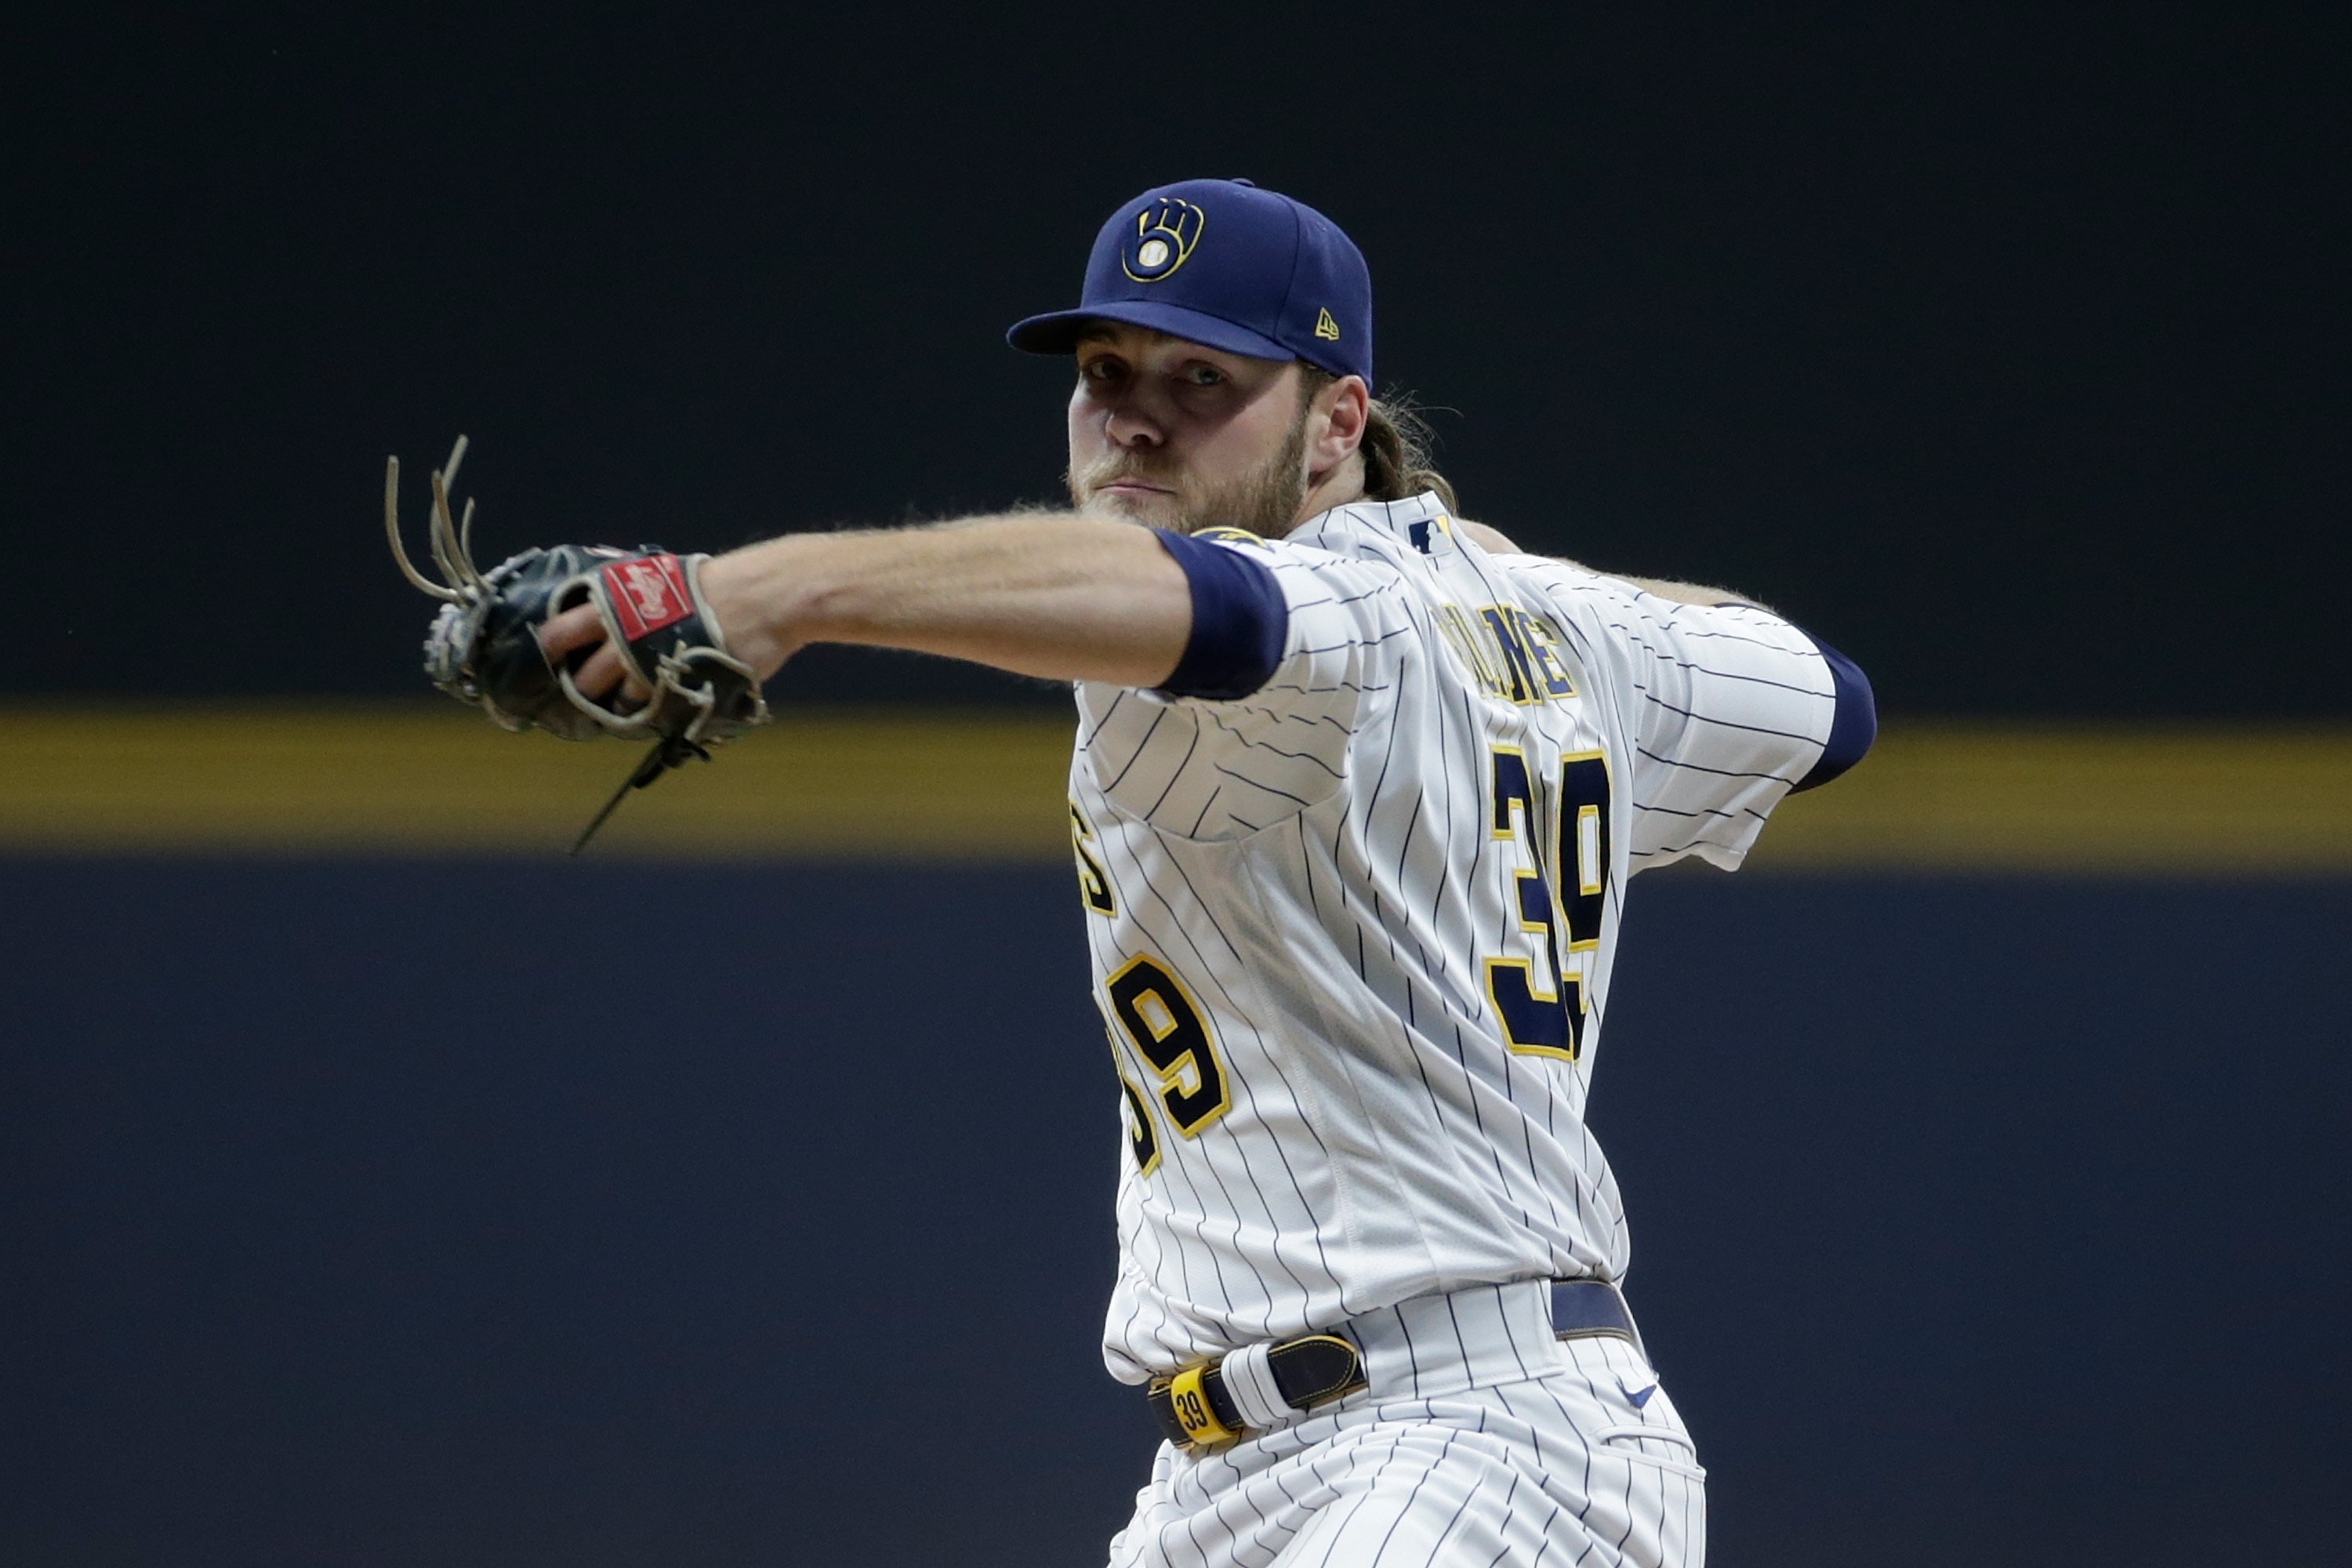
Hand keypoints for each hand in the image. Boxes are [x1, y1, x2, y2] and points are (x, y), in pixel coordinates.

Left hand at [535, 547, 794, 704]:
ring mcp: (640, 665)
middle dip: (579, 686)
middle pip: (580, 674)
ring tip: (622, 704)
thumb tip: (618, 609)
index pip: (561, 628)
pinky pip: (643, 709)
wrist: (756, 600)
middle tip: (586, 690)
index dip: (552, 646)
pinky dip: (643, 712)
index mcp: (611, 600)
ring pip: (608, 698)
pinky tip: (652, 707)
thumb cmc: (716, 584)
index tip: (552, 656)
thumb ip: (634, 599)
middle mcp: (617, 634)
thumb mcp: (660, 579)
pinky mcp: (667, 688)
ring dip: (611, 705)